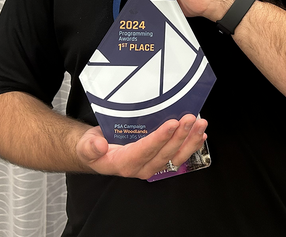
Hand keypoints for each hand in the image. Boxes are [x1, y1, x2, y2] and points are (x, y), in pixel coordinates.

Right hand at [75, 114, 207, 179]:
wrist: (97, 152)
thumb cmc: (93, 148)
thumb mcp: (86, 146)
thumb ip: (90, 147)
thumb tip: (98, 146)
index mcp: (125, 164)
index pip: (146, 150)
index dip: (160, 137)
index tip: (172, 124)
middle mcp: (142, 167)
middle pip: (165, 153)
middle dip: (180, 136)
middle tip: (190, 119)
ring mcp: (152, 164)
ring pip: (175, 156)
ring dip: (190, 140)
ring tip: (200, 125)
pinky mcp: (159, 158)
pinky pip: (177, 154)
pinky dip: (190, 144)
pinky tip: (200, 134)